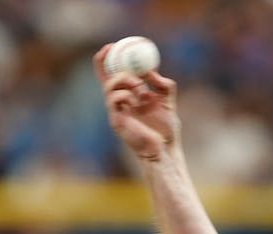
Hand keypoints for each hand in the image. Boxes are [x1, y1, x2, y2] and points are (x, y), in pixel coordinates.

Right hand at [95, 45, 179, 161]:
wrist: (165, 150)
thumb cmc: (166, 129)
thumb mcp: (168, 102)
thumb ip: (162, 85)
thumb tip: (152, 71)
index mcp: (131, 96)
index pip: (116, 75)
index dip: (112, 59)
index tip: (115, 45)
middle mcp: (120, 102)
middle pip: (104, 77)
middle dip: (104, 61)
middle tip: (111, 49)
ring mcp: (116, 111)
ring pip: (110, 86)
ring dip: (125, 79)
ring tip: (140, 85)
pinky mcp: (116, 120)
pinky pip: (114, 99)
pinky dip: (125, 93)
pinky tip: (137, 99)